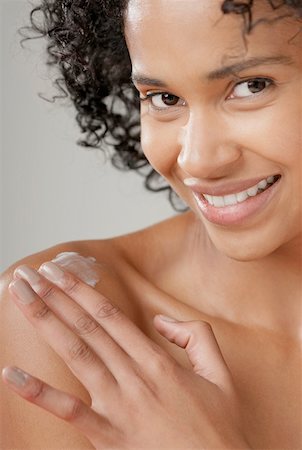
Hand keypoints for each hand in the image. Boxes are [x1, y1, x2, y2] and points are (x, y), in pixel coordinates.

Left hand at [2, 262, 249, 448]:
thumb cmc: (218, 430)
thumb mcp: (220, 375)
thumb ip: (196, 336)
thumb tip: (160, 320)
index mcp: (159, 362)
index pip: (111, 315)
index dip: (82, 290)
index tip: (61, 271)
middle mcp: (134, 378)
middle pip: (87, 328)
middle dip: (55, 296)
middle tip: (30, 273)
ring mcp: (119, 407)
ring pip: (76, 355)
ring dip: (45, 322)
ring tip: (21, 297)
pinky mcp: (108, 437)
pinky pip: (69, 412)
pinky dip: (39, 394)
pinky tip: (11, 375)